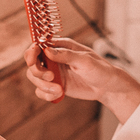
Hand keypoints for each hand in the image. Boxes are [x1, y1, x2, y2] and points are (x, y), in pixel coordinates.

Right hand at [24, 38, 139, 121]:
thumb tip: (47, 50)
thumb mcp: (84, 61)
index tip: (32, 60)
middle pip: (32, 62)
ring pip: (34, 78)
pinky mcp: (55, 85)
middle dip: (38, 71)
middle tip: (50, 77)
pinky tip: (58, 95)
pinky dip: (46, 94)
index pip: (38, 45)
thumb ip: (66, 55)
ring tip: (58, 90)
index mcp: (61, 46)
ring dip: (43, 85)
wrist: (107, 87)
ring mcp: (53, 72)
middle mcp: (54, 58)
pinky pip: (41, 90)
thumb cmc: (100, 69)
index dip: (31, 51)